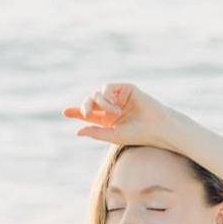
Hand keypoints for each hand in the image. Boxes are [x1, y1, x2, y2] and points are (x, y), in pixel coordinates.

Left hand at [62, 82, 178, 148]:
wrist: (158, 126)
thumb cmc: (139, 134)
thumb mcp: (114, 135)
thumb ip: (96, 133)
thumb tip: (77, 132)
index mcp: (109, 120)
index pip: (90, 114)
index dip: (77, 112)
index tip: (65, 112)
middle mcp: (113, 107)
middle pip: (90, 102)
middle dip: (84, 107)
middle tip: (85, 113)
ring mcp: (119, 97)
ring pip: (97, 94)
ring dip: (101, 103)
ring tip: (114, 113)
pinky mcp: (126, 88)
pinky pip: (108, 88)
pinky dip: (108, 96)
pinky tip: (115, 106)